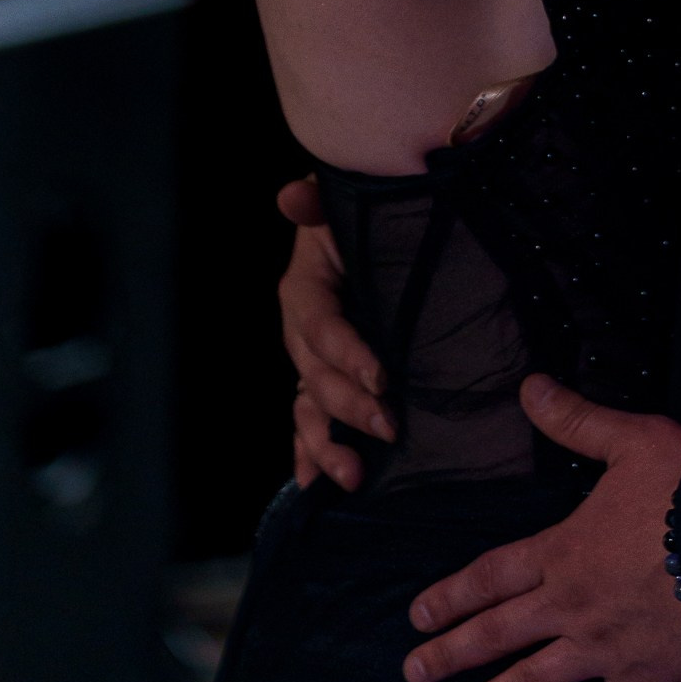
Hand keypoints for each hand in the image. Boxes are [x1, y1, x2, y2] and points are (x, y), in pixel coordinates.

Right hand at [276, 176, 393, 487]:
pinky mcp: (324, 384)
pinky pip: (307, 424)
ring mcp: (311, 363)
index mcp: (304, 289)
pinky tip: (314, 486)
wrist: (371, 233)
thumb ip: (318, 202)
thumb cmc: (361, 218)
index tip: (381, 377)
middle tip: (390, 426)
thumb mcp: (342, 204)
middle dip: (349, 408)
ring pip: (308, 409)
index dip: (347, 354)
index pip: (321, 328)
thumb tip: (291, 195)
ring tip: (353, 476)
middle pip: (316, 377)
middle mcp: (301, 333)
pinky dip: (308, 456)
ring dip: (325, 446)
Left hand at [402, 374, 680, 681]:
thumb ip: (575, 420)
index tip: (416, 618)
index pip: (492, 576)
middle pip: (498, 634)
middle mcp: (571, 605)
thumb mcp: (629, 440)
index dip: (451, 596)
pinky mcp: (642, 681)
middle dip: (451, 655)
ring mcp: (603, 649)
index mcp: (563, 551)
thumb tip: (529, 387)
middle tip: (412, 675)